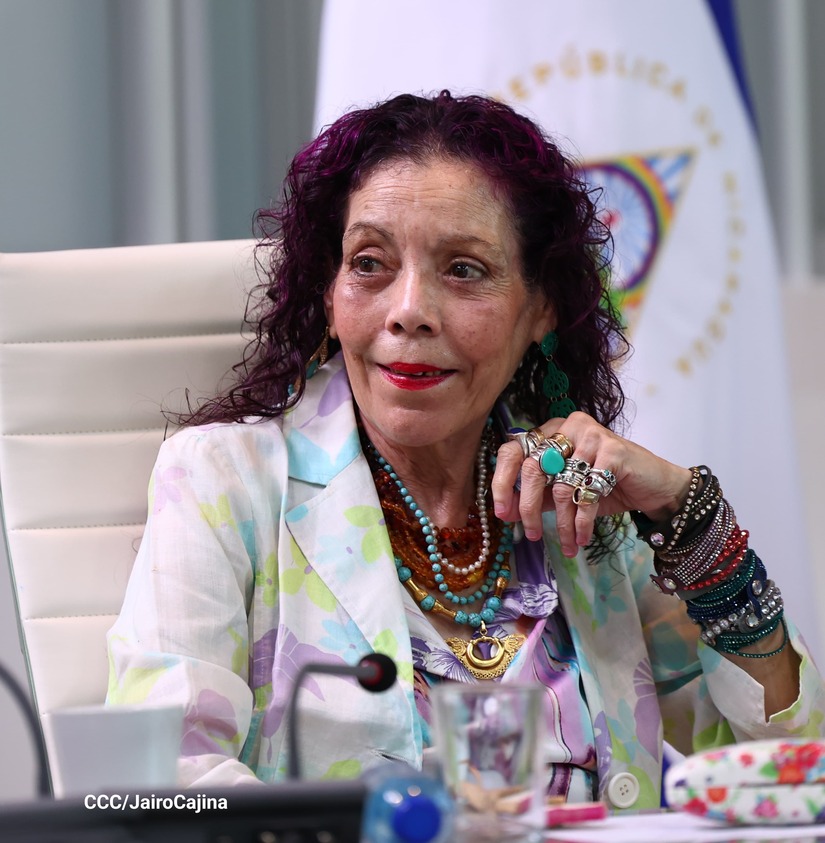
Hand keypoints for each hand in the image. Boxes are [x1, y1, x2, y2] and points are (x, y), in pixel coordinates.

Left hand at [491, 411, 692, 556]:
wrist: (653, 486)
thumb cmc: (606, 486)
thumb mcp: (566, 492)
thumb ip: (537, 496)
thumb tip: (506, 512)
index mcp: (551, 431)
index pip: (513, 450)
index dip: (502, 482)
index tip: (501, 512)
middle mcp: (567, 427)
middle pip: (533, 468)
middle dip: (529, 507)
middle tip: (532, 534)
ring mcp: (591, 435)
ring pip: (561, 486)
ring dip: (562, 523)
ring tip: (567, 543)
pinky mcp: (613, 450)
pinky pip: (587, 493)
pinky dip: (582, 521)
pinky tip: (582, 538)